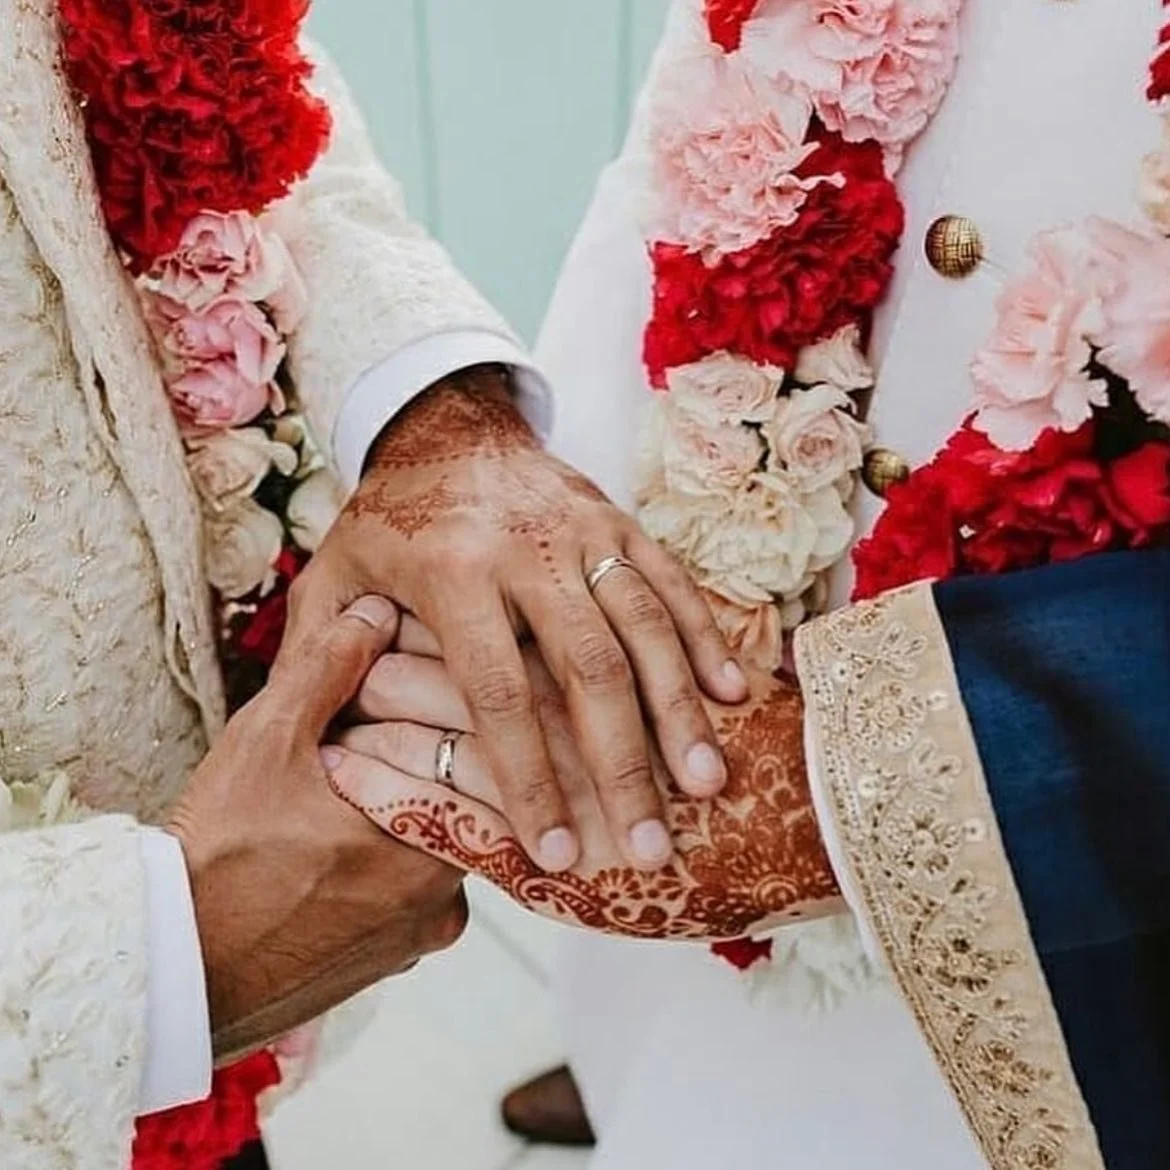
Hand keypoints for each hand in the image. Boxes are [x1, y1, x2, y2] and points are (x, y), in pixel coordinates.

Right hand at [167, 597, 466, 1062]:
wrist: (169, 970)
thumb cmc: (216, 863)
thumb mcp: (268, 740)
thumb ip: (329, 668)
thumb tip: (374, 613)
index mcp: (428, 844)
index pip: (481, 764)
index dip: (454, 714)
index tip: (428, 687)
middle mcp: (439, 902)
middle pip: (461, 808)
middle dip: (429, 762)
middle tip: (382, 732)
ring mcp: (414, 937)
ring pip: (434, 850)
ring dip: (407, 812)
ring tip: (356, 780)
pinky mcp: (386, 962)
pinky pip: (407, 895)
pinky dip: (386, 863)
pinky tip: (342, 838)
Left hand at [284, 367, 748, 873]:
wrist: (446, 424)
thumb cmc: (388, 519)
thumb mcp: (334, 576)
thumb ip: (326, 652)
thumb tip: (331, 746)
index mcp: (453, 573)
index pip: (499, 693)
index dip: (530, 780)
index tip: (559, 854)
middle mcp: (526, 551)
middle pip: (588, 669)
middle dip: (623, 765)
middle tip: (652, 846)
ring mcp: (583, 532)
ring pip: (645, 625)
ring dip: (680, 708)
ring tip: (707, 783)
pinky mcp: (619, 521)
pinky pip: (672, 583)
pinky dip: (706, 639)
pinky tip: (733, 695)